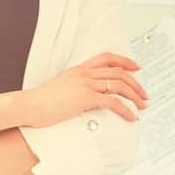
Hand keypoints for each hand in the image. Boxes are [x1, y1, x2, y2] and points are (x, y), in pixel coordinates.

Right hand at [26, 52, 147, 127]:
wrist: (30, 105)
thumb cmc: (41, 101)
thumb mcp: (62, 88)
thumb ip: (76, 88)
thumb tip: (87, 98)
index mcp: (79, 69)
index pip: (107, 58)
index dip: (125, 61)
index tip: (136, 67)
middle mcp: (85, 74)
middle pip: (118, 72)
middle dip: (136, 84)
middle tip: (145, 95)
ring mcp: (86, 84)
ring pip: (119, 85)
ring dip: (135, 96)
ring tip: (142, 106)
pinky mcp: (85, 98)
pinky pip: (112, 102)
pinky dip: (125, 109)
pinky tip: (130, 116)